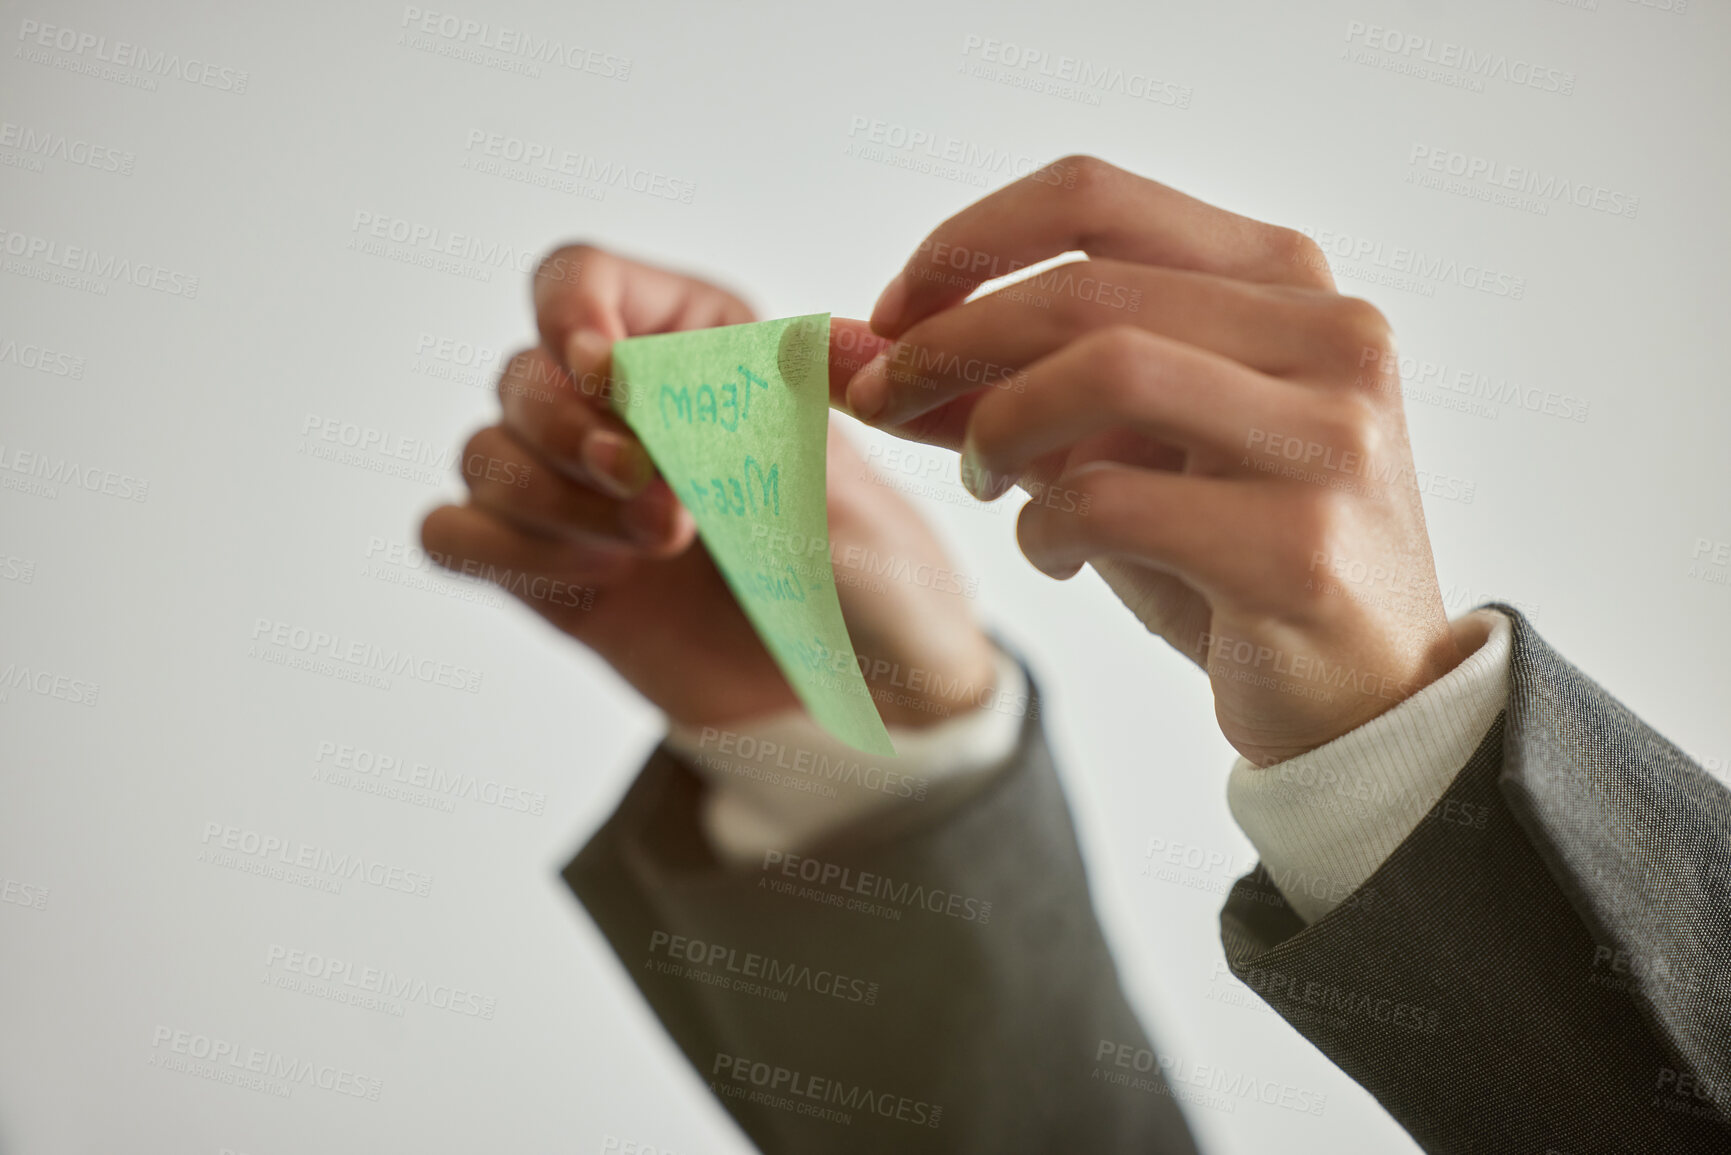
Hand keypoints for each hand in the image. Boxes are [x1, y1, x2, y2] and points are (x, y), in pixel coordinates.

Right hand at [420, 245, 995, 730]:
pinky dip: (498, 549)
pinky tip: (591, 579)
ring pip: (483, 452)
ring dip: (551, 500)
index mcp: (695, 343)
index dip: (569, 311)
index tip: (606, 371)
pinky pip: (452, 534)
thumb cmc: (871, 575)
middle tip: (663, 503)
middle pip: (521, 373)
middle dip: (575, 435)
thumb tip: (752, 359)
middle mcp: (621, 409)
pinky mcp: (546, 571)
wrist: (864, 692)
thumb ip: (768, 421)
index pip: (576, 277)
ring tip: (656, 545)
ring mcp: (577, 493)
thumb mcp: (846, 483)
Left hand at [842, 157, 1465, 765]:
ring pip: (1106, 370)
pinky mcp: (1300, 548)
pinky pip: (1115, 502)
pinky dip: (1046, 528)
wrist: (1365, 694)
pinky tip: (1053, 552)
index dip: (967, 245)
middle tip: (881, 397)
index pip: (1093, 196)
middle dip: (948, 341)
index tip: (892, 313)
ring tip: (981, 478)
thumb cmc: (1228, 553)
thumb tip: (845, 348)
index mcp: (1285, 280)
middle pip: (1084, 289)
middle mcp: (1329, 335)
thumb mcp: (1112, 450)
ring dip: (999, 425)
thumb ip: (995, 390)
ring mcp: (1327, 438)